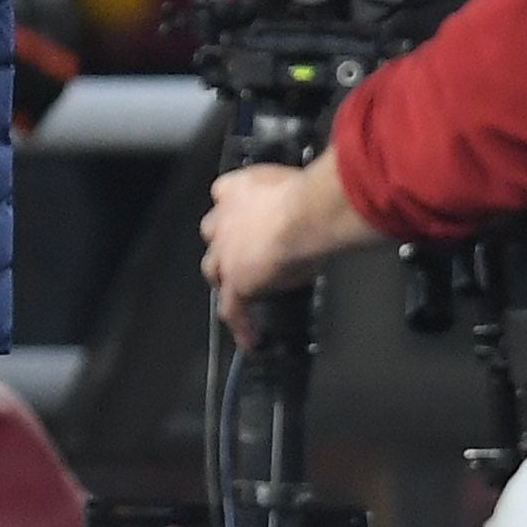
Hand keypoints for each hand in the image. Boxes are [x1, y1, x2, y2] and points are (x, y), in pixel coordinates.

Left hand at [199, 157, 383, 344]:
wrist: (308, 213)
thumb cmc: (313, 196)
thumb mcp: (299, 191)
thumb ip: (292, 202)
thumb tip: (311, 214)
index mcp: (240, 189)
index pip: (225, 196)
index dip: (233, 211)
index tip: (242, 218)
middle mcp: (226, 219)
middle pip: (213, 234)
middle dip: (222, 245)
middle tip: (237, 257)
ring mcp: (227, 253)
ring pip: (213, 269)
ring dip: (224, 280)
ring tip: (236, 295)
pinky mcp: (236, 282)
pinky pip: (232, 309)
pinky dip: (241, 324)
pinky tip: (250, 338)